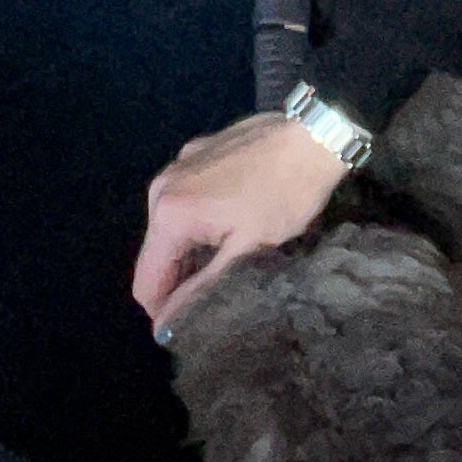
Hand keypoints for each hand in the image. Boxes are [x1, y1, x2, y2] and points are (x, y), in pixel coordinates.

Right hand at [130, 114, 348, 336]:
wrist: (315, 134)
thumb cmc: (285, 194)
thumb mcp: (246, 249)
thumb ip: (200, 289)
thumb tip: (164, 327)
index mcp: (169, 213)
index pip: (146, 282)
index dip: (163, 311)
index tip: (190, 325)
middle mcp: (161, 186)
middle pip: (157, 252)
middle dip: (179, 278)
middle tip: (218, 291)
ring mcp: (178, 163)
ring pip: (171, 225)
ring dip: (191, 248)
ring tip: (229, 258)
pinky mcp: (196, 151)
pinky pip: (184, 198)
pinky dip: (199, 218)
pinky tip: (231, 221)